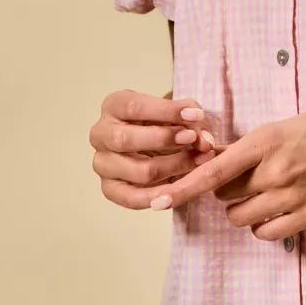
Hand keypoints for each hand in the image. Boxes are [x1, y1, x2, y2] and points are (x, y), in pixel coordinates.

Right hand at [89, 89, 215, 209]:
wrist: (156, 143)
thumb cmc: (165, 122)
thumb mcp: (177, 113)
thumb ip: (192, 121)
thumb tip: (205, 142)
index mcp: (114, 106)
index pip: (134, 107)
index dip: (167, 111)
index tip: (196, 115)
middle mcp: (101, 134)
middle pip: (125, 139)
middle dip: (164, 139)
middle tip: (192, 138)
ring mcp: (102, 163)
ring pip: (136, 171)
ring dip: (171, 167)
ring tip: (196, 162)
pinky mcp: (109, 188)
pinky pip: (131, 198)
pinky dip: (158, 195)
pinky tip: (178, 189)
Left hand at [146, 97, 305, 239]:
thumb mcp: (287, 124)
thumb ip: (256, 146)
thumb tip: (224, 161)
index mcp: (266, 141)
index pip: (214, 170)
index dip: (183, 187)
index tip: (160, 198)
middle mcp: (274, 171)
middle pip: (225, 195)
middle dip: (225, 188)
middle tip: (242, 176)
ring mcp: (292, 196)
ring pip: (242, 216)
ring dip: (242, 207)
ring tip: (261, 192)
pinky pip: (267, 232)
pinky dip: (263, 225)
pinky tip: (274, 210)